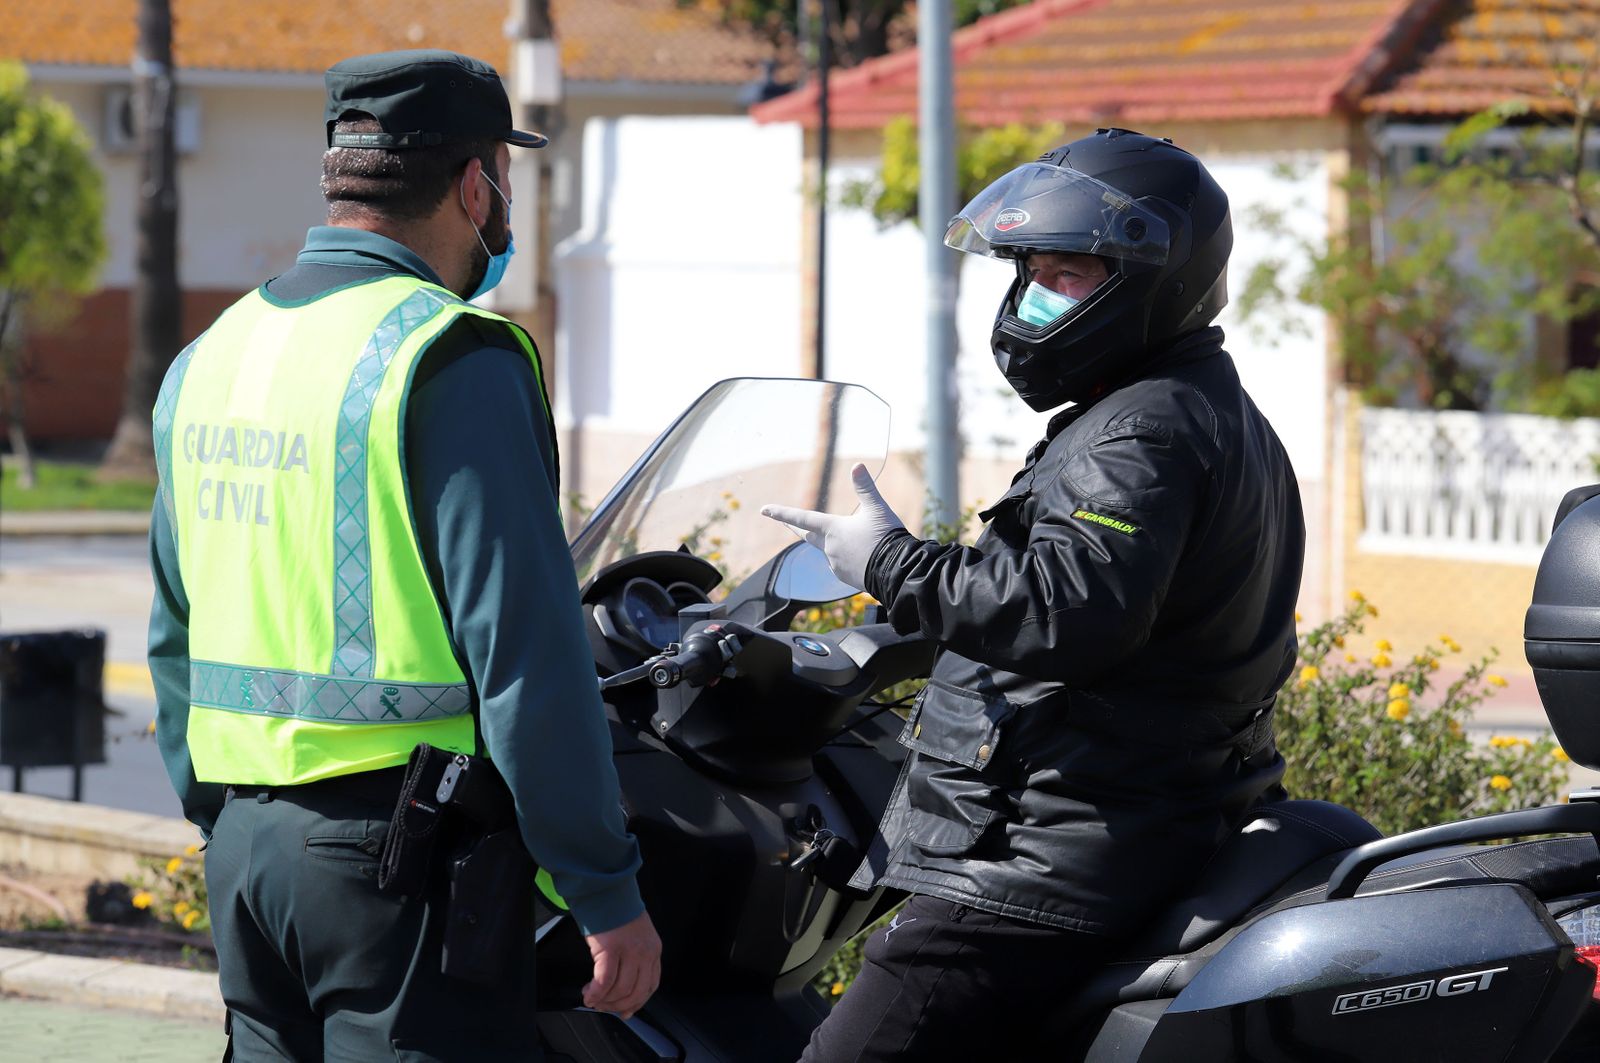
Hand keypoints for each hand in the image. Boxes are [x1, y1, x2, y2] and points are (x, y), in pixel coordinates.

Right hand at [583, 910, 661, 1019]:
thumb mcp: (636, 936)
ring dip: (604, 1000)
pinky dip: (595, 993)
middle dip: (617, 1006)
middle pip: (636, 992)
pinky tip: (588, 994)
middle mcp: (646, 952)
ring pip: (620, 990)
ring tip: (592, 998)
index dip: (637, 1003)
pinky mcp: (611, 949)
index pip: (651, 985)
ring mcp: (630, 951)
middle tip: (603, 1006)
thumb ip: (634, 959)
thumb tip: (621, 988)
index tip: (625, 1011)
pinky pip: (604, 981)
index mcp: (654, 950)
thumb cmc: (616, 911)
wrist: (607, 890)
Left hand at [761, 464, 905, 589]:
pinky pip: (841, 564)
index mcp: (832, 528)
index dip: (782, 513)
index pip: (802, 518)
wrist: (897, 571)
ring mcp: (835, 564)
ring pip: (829, 549)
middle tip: (786, 523)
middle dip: (796, 528)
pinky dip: (847, 557)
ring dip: (835, 543)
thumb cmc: (886, 537)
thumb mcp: (877, 509)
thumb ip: (865, 488)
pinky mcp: (845, 577)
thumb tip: (857, 465)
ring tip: (860, 542)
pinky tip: (862, 557)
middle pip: (807, 536)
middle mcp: (829, 547)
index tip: (764, 510)